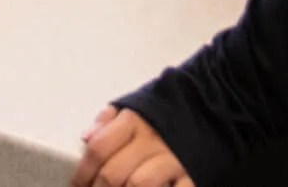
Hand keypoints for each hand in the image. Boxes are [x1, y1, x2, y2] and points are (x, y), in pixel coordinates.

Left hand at [73, 106, 194, 186]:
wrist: (209, 112)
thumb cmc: (162, 117)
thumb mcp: (134, 107)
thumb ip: (108, 121)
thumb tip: (85, 138)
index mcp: (134, 120)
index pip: (99, 148)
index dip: (83, 172)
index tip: (77, 186)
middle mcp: (151, 139)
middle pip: (114, 172)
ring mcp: (173, 159)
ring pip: (138, 185)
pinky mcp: (193, 176)